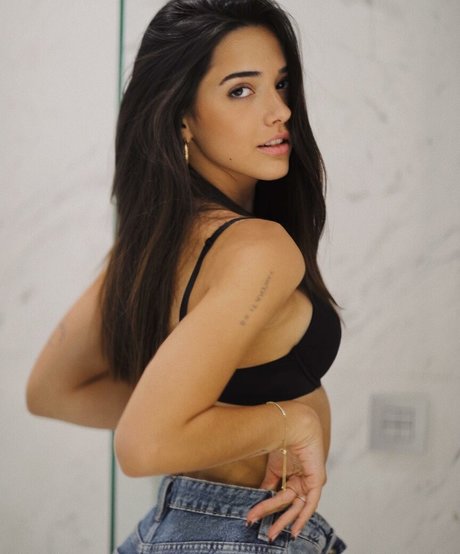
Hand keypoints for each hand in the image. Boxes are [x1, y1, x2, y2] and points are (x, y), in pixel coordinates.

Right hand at [245, 406, 325, 540]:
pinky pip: (311, 503)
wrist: (291, 425)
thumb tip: (261, 497)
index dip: (270, 509)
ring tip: (272, 533)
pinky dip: (304, 517)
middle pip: (289, 506)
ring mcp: (309, 481)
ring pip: (296, 507)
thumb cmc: (281, 440)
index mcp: (293, 476)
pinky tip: (295, 529)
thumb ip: (269, 483)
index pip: (282, 498)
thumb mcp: (273, 467)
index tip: (256, 519)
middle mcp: (302, 480)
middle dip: (277, 521)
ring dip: (284, 520)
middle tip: (267, 535)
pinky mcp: (316, 480)